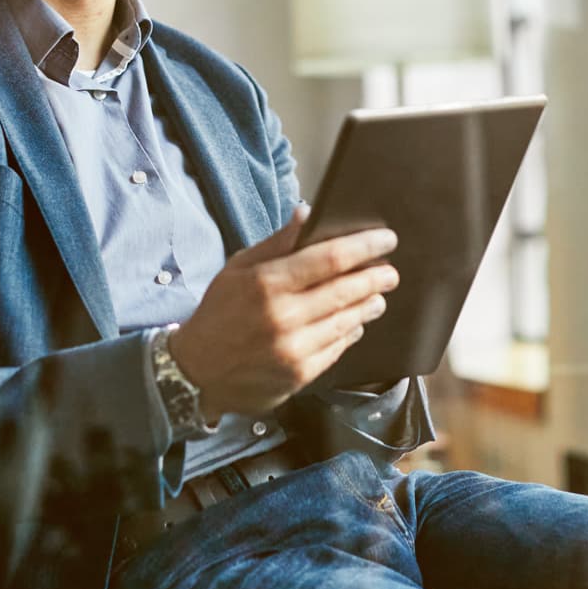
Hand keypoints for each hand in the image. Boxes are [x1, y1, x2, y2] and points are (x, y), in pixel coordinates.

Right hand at [168, 205, 398, 418]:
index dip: (364, 246)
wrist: (197, 371)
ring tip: (378, 295)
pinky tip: (356, 322)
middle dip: (376, 277)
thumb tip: (308, 213)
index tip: (386, 239)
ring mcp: (295, 349)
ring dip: (368, 304)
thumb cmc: (218, 313)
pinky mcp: (301, 375)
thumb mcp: (239, 268)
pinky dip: (351, 331)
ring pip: (347, 321)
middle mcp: (284, 317)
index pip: (330, 258)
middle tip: (390, 271)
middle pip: (347, 290)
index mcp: (268, 283)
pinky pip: (338, 348)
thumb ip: (277, 243)